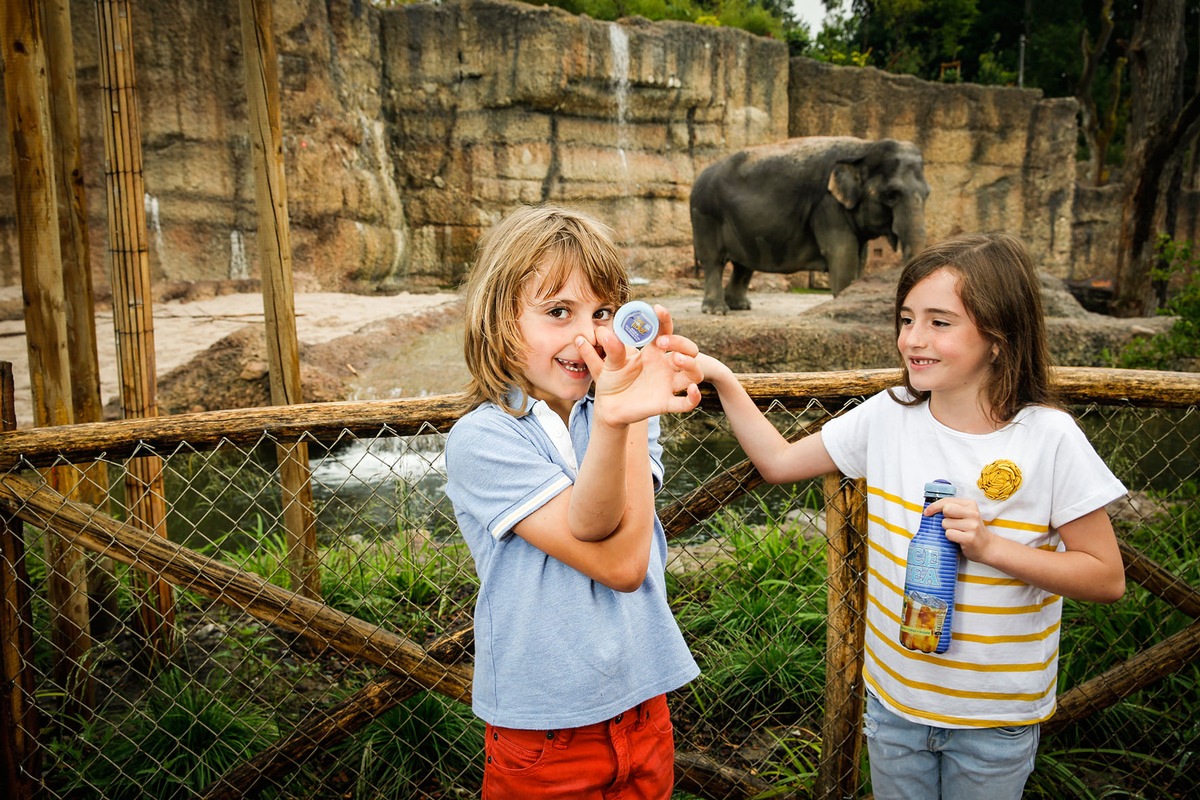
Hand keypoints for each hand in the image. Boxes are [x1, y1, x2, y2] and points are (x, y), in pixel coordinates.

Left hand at [578, 305, 701, 425]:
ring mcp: (668, 384)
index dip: (665, 319)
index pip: (665, 331)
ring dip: (691, 364)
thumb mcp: (608, 364)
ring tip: (677, 359)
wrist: (608, 406)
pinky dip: (694, 397)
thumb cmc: (612, 380)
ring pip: (694, 373)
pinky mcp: (666, 403)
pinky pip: (686, 403)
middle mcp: (665, 366)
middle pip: (687, 349)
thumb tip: (604, 333)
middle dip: (680, 342)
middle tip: (662, 342)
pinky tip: (692, 390)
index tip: (657, 309)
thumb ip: (611, 349)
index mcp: (652, 352)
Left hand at [930, 497, 994, 562]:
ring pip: (945, 523)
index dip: (934, 506)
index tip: (927, 512)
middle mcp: (973, 513)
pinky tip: (959, 539)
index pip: (947, 501)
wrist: (987, 546)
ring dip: (947, 529)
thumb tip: (929, 510)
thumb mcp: (965, 515)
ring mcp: (972, 526)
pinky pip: (949, 534)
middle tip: (952, 524)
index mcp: (970, 504)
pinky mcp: (969, 538)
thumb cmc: (971, 530)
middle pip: (946, 510)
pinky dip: (950, 538)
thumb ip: (952, 509)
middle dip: (944, 518)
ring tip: (958, 532)